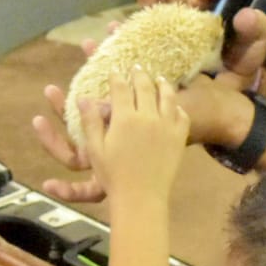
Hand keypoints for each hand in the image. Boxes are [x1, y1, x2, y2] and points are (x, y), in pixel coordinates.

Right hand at [78, 69, 188, 202]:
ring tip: (159, 78)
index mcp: (125, 118)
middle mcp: (148, 116)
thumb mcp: (95, 149)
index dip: (117, 77)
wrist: (142, 197)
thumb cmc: (113, 176)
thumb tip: (83, 98)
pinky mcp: (180, 137)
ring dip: (162, 83)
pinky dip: (177, 106)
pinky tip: (174, 105)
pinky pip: (182, 115)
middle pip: (145, 86)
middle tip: (136, 67)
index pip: (121, 88)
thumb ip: (91, 122)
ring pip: (167, 96)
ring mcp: (167, 125)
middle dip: (139, 74)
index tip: (114, 70)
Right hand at [130, 0, 265, 87]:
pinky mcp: (148, 55)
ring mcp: (162, 34)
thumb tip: (246, 14)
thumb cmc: (236, 67)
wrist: (225, 100)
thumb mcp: (251, 49)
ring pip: (148, 11)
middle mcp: (180, 16)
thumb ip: (254, 31)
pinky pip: (130, 43)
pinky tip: (112, 30)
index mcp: (205, 9)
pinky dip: (118, 36)